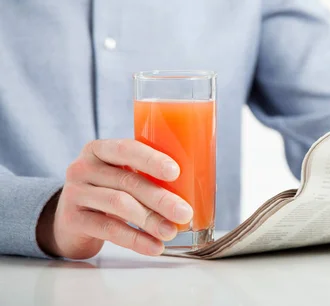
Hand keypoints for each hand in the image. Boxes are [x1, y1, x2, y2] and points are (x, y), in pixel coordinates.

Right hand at [36, 139, 193, 258]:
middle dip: (160, 199)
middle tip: (184, 212)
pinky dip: (135, 239)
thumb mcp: (121, 175)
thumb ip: (146, 174)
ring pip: (119, 205)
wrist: (70, 219)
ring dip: (150, 220)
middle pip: (127, 182)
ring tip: (171, 232)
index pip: (126, 149)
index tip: (175, 172)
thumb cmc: (108, 190)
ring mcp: (74, 193)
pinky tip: (154, 246)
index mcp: (100, 149)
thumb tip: (193, 187)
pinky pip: (109, 230)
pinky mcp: (72, 220)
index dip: (151, 160)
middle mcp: (83, 167)